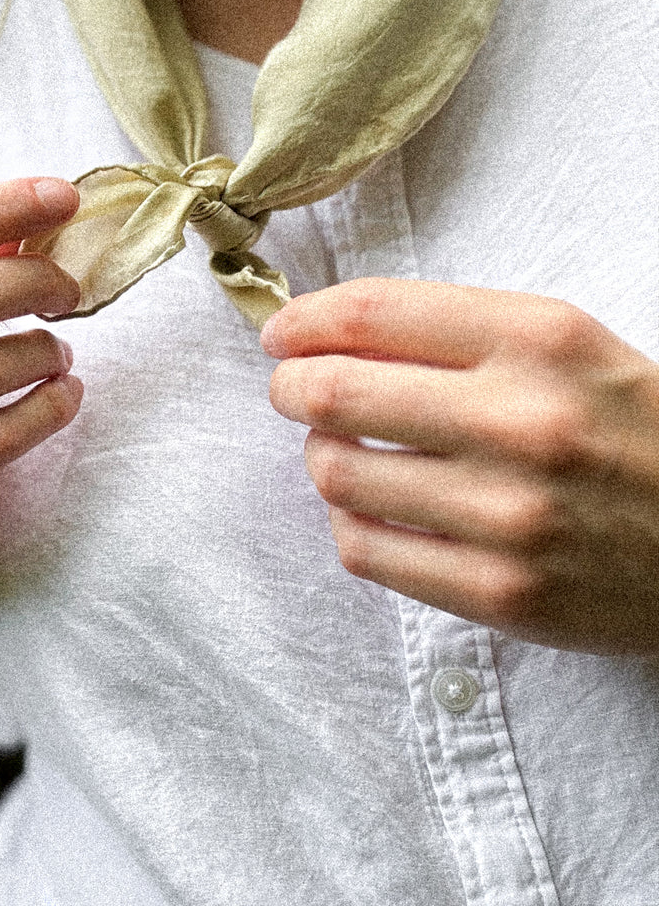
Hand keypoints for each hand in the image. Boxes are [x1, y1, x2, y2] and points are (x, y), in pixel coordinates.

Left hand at [262, 278, 658, 654]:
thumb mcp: (573, 349)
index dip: (303, 321)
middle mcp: (520, 422)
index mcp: (541, 340)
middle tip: (292, 391)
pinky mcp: (498, 592)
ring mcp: (507, 515)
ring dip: (322, 456)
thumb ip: (461, 335)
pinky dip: (352, 521)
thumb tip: (331, 334)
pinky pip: (366, 549)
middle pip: (334, 392)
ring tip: (344, 451)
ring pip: (338, 474)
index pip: (372, 313)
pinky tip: (375, 507)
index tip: (282, 334)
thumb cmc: (638, 433)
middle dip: (292, 387)